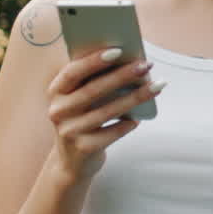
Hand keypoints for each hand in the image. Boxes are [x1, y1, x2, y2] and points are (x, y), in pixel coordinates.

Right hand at [44, 48, 164, 180]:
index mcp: (56, 92)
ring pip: (107, 111)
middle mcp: (58, 111)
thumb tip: (127, 59)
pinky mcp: (84, 148)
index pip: (72, 72)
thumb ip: (92, 80)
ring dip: (135, 97)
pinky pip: (112, 133)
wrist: (72, 163)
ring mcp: (69, 131)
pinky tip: (140, 118)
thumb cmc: (83, 119)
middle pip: (93, 90)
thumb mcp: (79, 100)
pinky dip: (127, 124)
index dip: (94, 61)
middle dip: (123, 75)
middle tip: (146, 65)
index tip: (119, 50)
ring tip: (156, 86)